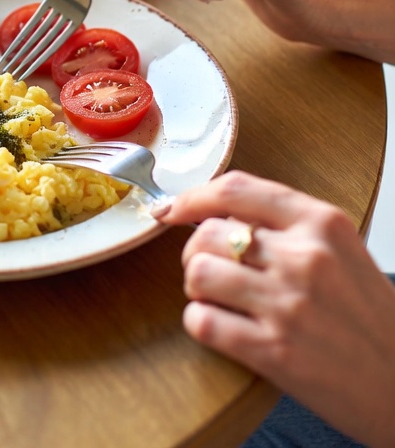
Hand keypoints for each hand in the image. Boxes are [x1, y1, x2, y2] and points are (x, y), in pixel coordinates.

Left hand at [153, 171, 394, 446]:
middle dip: (196, 252)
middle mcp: (303, 258)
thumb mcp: (342, 251)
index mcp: (321, 224)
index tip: (171, 208)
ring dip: (198, 289)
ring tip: (219, 300)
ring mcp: (287, 305)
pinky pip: (202, 322)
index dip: (193, 197)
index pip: (235, 190)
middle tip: (209, 270)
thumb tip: (218, 213)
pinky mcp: (273, 352)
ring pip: (199, 274)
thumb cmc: (371, 319)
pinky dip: (201, 324)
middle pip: (208, 233)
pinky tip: (223, 328)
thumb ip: (288, 226)